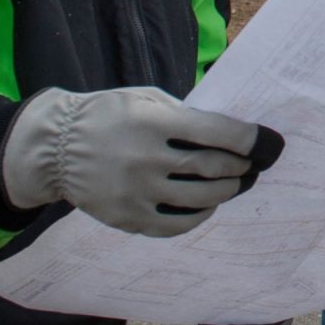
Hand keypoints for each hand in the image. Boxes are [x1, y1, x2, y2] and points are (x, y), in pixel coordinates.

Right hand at [0, 86, 284, 236]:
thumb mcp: (145, 99)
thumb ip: (186, 115)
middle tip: (252, 164)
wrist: (55, 148)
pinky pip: (175, 225)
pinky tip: (206, 206)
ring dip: (227, 192)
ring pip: (200, 199)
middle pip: (213, 168)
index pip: (217, 133)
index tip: (270, 144)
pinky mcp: (127, 218)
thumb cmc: (109, 115)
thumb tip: (231, 135)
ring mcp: (136, 192)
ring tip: (236, 184)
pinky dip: (198, 216)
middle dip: (241, 166)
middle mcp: (146, 159)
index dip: (251, 140)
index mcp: (153, 122)